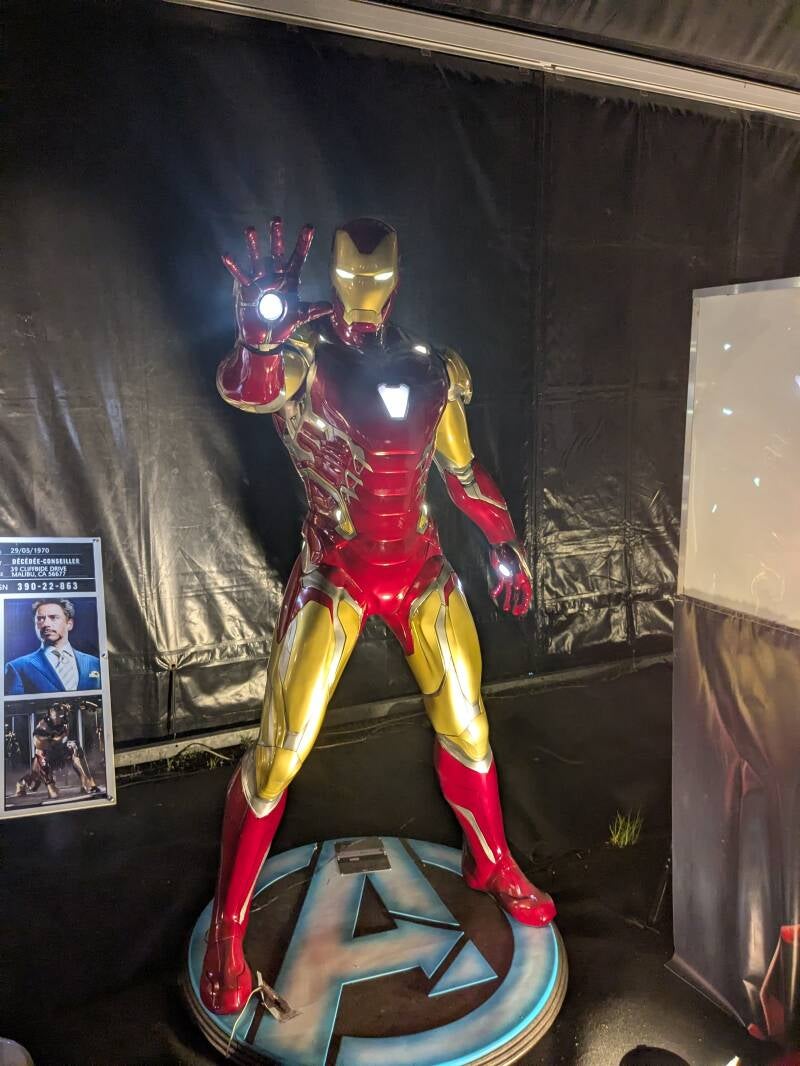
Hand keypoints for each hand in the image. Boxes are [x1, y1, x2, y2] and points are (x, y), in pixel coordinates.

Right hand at [222, 217, 331, 349]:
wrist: (264, 339)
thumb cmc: (282, 326)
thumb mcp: (298, 317)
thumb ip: (311, 311)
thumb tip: (329, 308)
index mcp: (290, 281)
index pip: (298, 259)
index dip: (303, 244)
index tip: (309, 227)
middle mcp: (275, 276)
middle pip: (276, 254)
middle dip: (277, 238)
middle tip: (276, 220)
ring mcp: (259, 281)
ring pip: (257, 259)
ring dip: (254, 245)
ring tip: (251, 230)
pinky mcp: (246, 289)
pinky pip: (240, 276)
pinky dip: (234, 266)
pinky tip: (227, 255)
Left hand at [489, 542, 532, 615]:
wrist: (502, 542)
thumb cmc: (511, 551)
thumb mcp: (515, 562)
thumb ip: (518, 574)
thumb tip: (519, 587)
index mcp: (523, 576)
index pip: (527, 592)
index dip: (525, 602)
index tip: (521, 610)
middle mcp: (518, 577)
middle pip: (519, 594)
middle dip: (518, 604)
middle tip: (515, 613)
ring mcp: (510, 576)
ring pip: (510, 591)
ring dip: (508, 600)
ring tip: (506, 609)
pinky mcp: (501, 573)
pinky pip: (501, 585)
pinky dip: (498, 590)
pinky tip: (493, 594)